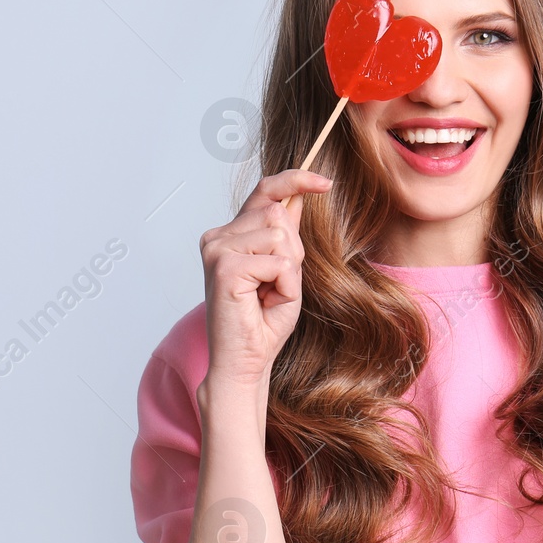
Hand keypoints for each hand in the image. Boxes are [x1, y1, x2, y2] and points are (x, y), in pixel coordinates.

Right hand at [198, 169, 332, 388]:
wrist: (244, 362)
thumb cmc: (262, 323)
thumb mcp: (284, 271)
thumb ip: (285, 236)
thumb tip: (297, 200)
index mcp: (229, 235)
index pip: (263, 191)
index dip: (295, 180)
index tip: (324, 183)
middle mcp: (217, 237)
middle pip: (278, 213)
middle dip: (293, 251)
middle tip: (277, 286)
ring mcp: (218, 249)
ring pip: (280, 234)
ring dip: (289, 270)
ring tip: (270, 295)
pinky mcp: (225, 267)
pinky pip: (278, 262)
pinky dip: (285, 285)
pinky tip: (265, 302)